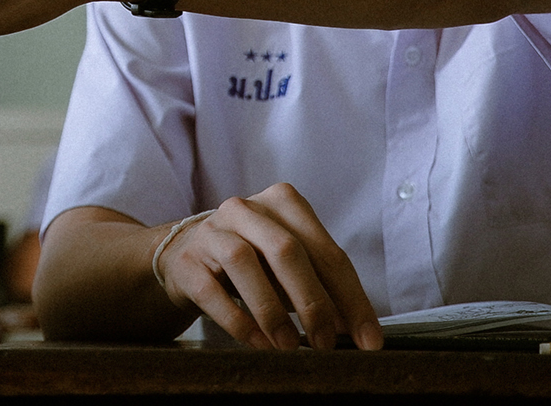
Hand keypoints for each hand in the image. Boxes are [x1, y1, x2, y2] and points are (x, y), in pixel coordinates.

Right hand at [154, 183, 380, 350]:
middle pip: (288, 250)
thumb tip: (354, 330)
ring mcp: (212, 231)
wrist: (183, 254)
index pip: (327, 252)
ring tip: (290, 347)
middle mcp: (246, 209)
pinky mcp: (187, 261)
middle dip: (313, 302)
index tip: (368, 340)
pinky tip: (259, 344)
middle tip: (326, 344)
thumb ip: (320, 286)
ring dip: (272, 311)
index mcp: (283, 203)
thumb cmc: (251, 261)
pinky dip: (239, 321)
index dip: (352, 298)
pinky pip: (212, 291)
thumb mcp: (287, 264)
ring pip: (245, 262)